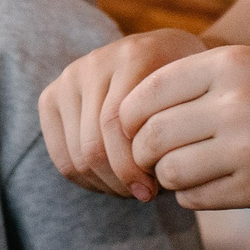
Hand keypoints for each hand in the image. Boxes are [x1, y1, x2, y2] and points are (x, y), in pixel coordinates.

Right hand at [39, 29, 204, 198]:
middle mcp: (97, 61)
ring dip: (104, 183)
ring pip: (77, 155)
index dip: (134, 168)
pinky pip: (60, 156)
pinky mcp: (52, 97)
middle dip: (119, 181)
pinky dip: (85, 180)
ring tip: (131, 188)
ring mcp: (71, 77)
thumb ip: (180, 128)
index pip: (118, 125)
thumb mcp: (197, 99)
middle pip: (93, 144)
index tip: (157, 189)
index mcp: (135, 56)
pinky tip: (109, 182)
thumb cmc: (187, 88)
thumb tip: (158, 178)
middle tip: (143, 194)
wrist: (166, 56)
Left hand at [120, 44, 249, 217]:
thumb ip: (189, 83)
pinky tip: (210, 184)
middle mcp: (235, 103)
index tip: (138, 127)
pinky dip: (191, 195)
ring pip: (169, 170)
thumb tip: (122, 115)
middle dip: (143, 152)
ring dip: (166, 176)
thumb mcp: (246, 68)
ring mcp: (247, 148)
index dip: (132, 117)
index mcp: (228, 63)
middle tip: (151, 158)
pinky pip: (196, 197)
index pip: (145, 93)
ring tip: (183, 170)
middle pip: (151, 135)